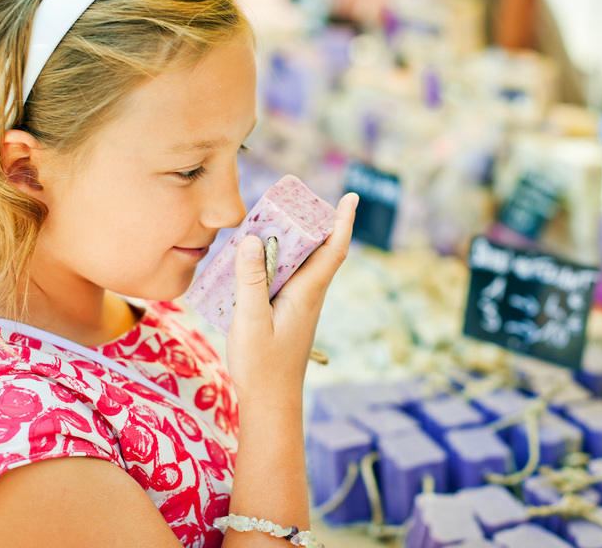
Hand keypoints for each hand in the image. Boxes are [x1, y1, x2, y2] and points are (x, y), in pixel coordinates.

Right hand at [225, 193, 357, 408]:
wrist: (271, 403)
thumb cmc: (262, 366)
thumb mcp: (249, 321)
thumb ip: (250, 281)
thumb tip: (254, 239)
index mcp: (307, 293)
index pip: (333, 249)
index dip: (343, 222)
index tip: (351, 197)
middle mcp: (310, 295)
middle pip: (318, 250)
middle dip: (311, 221)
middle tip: (292, 198)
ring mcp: (301, 305)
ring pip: (302, 263)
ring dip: (291, 240)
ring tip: (268, 221)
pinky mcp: (290, 313)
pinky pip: (288, 277)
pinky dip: (277, 261)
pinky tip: (254, 261)